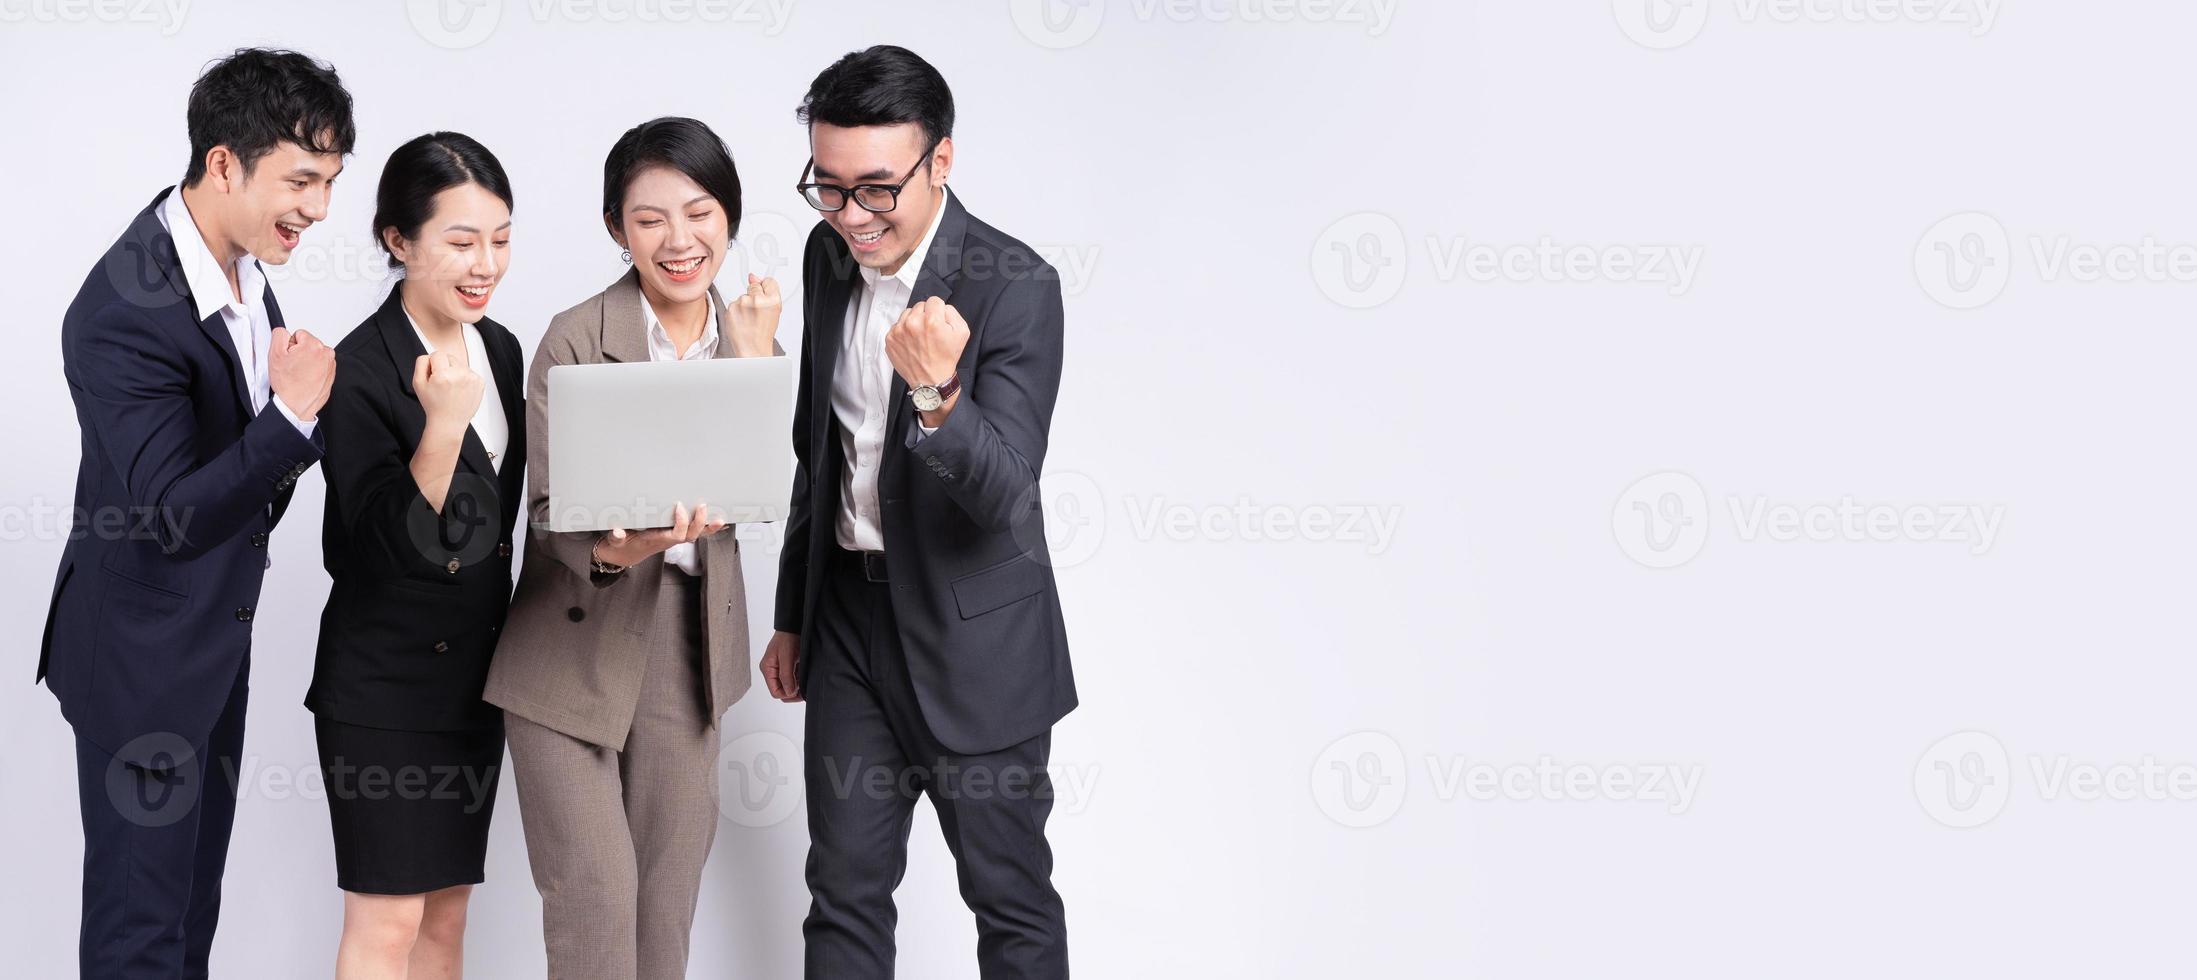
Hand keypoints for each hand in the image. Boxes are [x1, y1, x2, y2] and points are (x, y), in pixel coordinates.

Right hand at [269, 327, 335, 419]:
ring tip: (299, 374)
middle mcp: (326, 353)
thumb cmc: (288, 384)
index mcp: (314, 345)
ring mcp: (331, 364)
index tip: (289, 358)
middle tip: (293, 367)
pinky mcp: (332, 374)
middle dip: (299, 353)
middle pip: (307, 344)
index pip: (298, 334)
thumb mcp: (275, 353)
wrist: (296, 405)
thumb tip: (284, 331)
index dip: (290, 346)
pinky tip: (305, 379)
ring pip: (313, 355)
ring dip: (306, 362)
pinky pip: (319, 365)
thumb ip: (279, 335)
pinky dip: (312, 370)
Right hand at [411, 350, 483, 435]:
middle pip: (450, 357)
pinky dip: (464, 378)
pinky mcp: (480, 382)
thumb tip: (431, 355)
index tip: (433, 377)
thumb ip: (421, 363)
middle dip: (444, 367)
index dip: (432, 365)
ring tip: (451, 388)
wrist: (449, 422)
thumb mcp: (417, 383)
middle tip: (442, 383)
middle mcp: (460, 375)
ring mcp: (472, 378)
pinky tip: (459, 390)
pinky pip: (469, 372)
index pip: (437, 354)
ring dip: (454, 372)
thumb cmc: (433, 404)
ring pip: (460, 364)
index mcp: (443, 375)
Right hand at [595, 499, 727, 567]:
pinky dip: (706, 528)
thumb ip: (616, 537)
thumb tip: (617, 532)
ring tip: (721, 519)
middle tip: (702, 505)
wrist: (625, 555)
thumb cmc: (622, 545)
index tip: (679, 506)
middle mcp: (668, 540)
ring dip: (708, 528)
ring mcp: (673, 538)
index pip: (676, 535)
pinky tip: (719, 523)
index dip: (681, 523)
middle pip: (690, 536)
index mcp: (656, 541)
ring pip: (695, 535)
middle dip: (699, 523)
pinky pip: (694, 533)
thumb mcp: (615, 542)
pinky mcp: (675, 535)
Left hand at [727, 273, 781, 357]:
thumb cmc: (763, 333)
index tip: (764, 298)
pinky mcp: (731, 308)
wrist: (752, 348)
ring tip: (749, 319)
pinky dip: (736, 311)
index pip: (768, 281)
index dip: (766, 290)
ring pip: (743, 296)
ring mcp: (743, 303)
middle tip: (756, 313)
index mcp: (773, 300)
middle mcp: (757, 299)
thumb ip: (766, 292)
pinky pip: (734, 303)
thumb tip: (753, 277)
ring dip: (744, 304)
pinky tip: (741, 321)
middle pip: (753, 286)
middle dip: (754, 296)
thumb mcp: (774, 312)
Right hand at [761, 631, 801, 701]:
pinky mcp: (788, 667)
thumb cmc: (787, 638)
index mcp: (768, 669)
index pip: (775, 692)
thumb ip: (786, 675)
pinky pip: (793, 680)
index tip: (798, 690)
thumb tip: (788, 693)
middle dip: (793, 692)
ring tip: (806, 681)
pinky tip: (805, 676)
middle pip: (781, 691)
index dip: (787, 694)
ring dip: (797, 687)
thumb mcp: (787, 657)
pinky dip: (799, 681)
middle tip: (805, 690)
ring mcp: (780, 670)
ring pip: (788, 687)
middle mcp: (772, 672)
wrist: (794, 626)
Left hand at [884, 295, 968, 390]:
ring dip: (914, 321)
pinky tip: (911, 342)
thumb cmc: (945, 358)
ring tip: (920, 337)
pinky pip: (897, 325)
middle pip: (920, 305)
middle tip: (930, 332)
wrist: (930, 380)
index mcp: (932, 320)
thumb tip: (941, 307)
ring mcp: (899, 331)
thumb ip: (953, 312)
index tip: (939, 322)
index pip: (934, 300)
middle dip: (926, 315)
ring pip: (907, 313)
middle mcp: (913, 323)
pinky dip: (904, 332)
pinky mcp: (890, 338)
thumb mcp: (962, 333)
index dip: (939, 311)